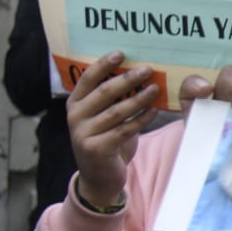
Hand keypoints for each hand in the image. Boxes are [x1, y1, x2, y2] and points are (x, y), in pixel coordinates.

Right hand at [66, 50, 159, 209]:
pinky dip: (141, 120)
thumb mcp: (104, 117)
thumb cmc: (107, 140)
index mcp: (75, 104)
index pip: (86, 79)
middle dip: (127, 80)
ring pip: (116, 112)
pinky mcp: (96, 149)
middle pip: (104, 93)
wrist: (99, 177)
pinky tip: (155, 111)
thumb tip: (137, 73)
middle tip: (147, 69)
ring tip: (156, 88)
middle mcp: (75, 117)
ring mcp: (83, 133)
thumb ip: (112, 99)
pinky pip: (124, 130)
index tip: (120, 53)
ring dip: (138, 99)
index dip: (103, 65)